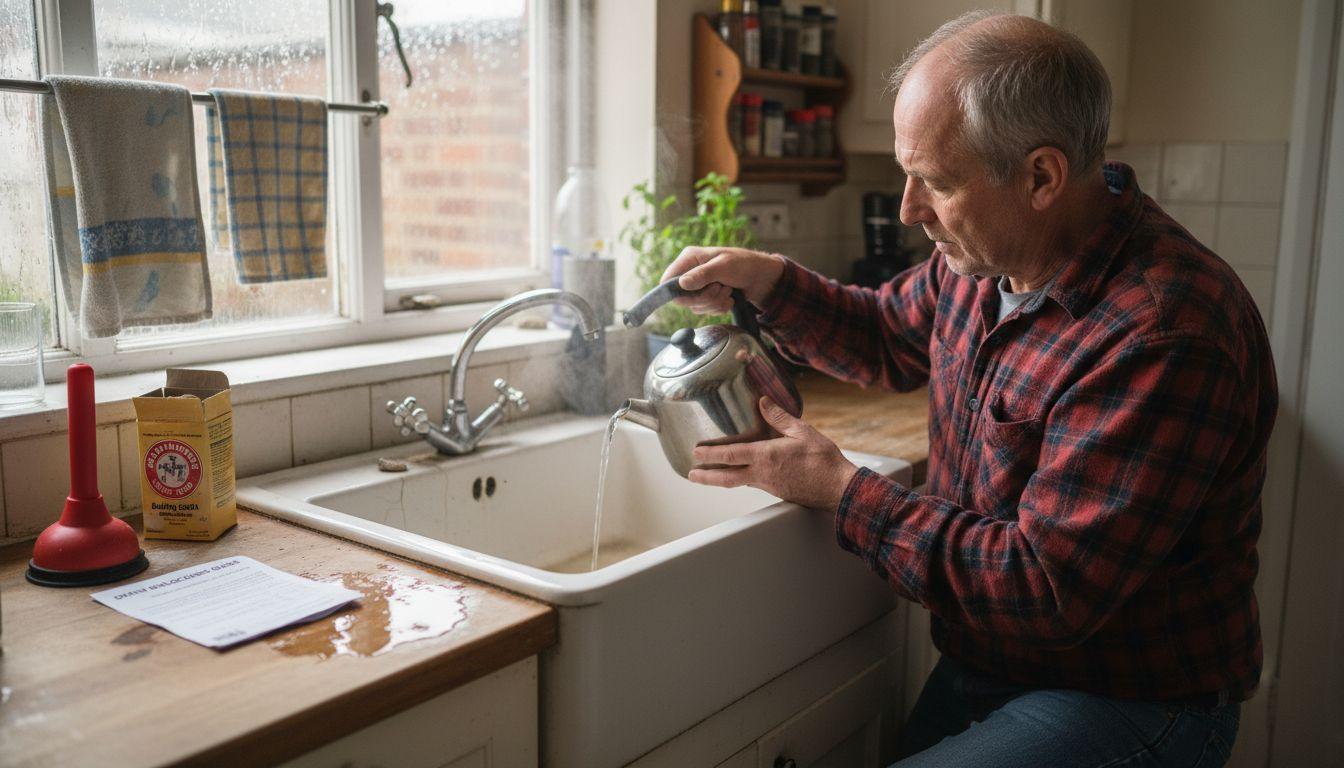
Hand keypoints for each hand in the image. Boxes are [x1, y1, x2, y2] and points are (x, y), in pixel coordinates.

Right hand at [662, 246, 786, 312]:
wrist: (762, 277)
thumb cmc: (745, 264)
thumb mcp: (724, 267)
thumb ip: (702, 275)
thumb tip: (681, 284)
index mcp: (690, 258)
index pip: (668, 279)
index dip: (675, 292)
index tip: (692, 296)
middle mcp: (691, 272)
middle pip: (682, 298)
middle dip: (704, 298)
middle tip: (721, 289)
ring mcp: (699, 286)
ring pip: (695, 306)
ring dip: (714, 303)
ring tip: (728, 291)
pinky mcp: (707, 296)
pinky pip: (705, 311)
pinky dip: (718, 308)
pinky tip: (729, 299)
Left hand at [688, 396, 859, 510]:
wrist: (838, 488)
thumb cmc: (823, 460)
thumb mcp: (802, 431)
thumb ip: (779, 417)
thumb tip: (763, 402)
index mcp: (766, 457)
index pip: (731, 456)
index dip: (710, 454)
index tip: (696, 452)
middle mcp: (763, 474)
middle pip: (727, 478)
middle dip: (706, 476)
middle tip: (691, 474)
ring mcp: (769, 485)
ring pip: (738, 482)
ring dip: (721, 479)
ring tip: (708, 475)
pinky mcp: (777, 491)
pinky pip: (753, 483)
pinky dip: (741, 479)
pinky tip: (741, 474)